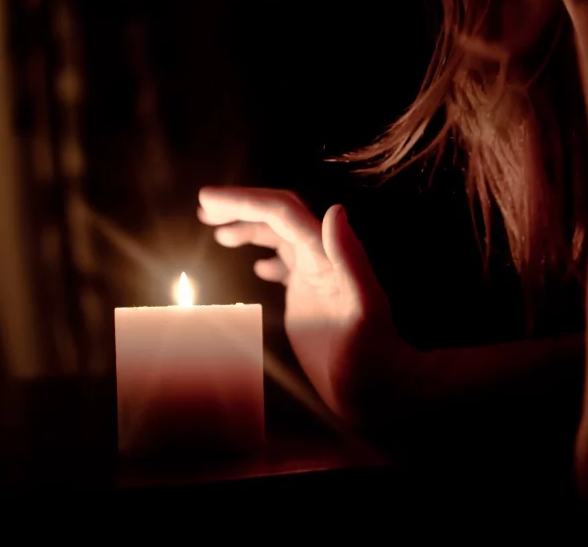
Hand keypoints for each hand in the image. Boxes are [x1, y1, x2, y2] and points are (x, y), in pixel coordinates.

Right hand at [198, 187, 404, 423]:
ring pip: (279, 237)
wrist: (382, 388)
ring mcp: (314, 277)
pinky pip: (285, 265)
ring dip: (249, 227)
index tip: (208, 198)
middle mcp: (321, 258)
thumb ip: (352, 260)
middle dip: (241, 206)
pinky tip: (256, 265)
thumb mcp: (366, 310)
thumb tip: (335, 210)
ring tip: (217, 230)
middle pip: (278, 217)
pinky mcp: (310, 296)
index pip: (282, 213)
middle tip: (205, 205)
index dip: (244, 201)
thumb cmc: (373, 357)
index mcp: (327, 256)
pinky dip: (266, 256)